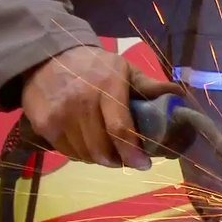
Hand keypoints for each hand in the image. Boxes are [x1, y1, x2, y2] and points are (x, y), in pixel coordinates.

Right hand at [22, 45, 181, 169]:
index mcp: (107, 86)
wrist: (45, 57)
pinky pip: (68, 152)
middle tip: (126, 158)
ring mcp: (59, 115)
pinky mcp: (43, 125)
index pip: (120, 129)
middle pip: (102, 149)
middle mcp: (81, 102)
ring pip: (85, 155)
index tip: (143, 164)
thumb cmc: (93, 66)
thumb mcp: (124, 68)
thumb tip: (179, 94)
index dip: (132, 152)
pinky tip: (87, 142)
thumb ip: (149, 85)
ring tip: (108, 149)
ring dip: (100, 158)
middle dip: (119, 160)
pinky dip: (81, 154)